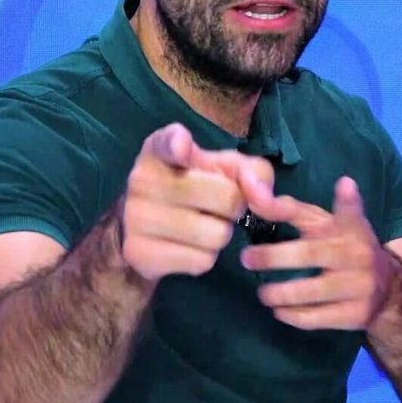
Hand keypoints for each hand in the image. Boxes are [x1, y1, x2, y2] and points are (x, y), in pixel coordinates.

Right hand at [120, 122, 273, 281]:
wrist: (139, 233)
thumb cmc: (190, 188)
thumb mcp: (221, 168)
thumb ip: (251, 171)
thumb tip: (263, 197)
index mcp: (159, 149)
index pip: (167, 141)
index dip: (178, 144)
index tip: (182, 147)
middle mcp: (142, 179)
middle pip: (227, 197)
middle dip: (233, 206)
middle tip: (214, 205)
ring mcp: (137, 217)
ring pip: (218, 235)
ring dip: (220, 233)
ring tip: (200, 224)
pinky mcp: (141, 253)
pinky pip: (202, 261)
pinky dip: (204, 256)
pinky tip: (186, 245)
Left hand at [239, 176, 390, 330]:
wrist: (386, 289)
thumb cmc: (341, 247)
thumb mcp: (322, 223)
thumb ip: (288, 208)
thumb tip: (252, 187)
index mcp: (350, 227)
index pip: (345, 210)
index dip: (346, 199)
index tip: (344, 183)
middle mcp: (357, 253)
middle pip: (311, 254)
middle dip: (275, 256)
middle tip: (246, 258)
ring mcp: (358, 286)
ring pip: (313, 291)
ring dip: (281, 293)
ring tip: (263, 293)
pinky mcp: (355, 314)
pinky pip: (319, 318)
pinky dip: (294, 316)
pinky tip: (279, 311)